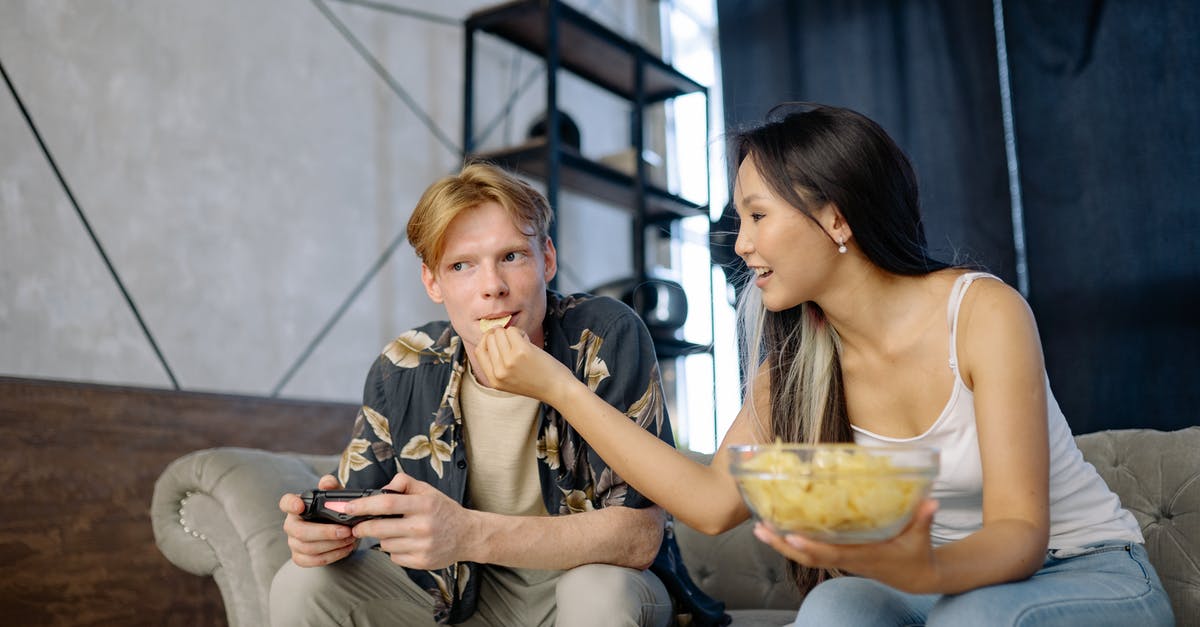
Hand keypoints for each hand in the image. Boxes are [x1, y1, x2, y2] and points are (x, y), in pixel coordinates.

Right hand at [279, 474, 357, 566]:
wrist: (338, 528)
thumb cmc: (333, 510)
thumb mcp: (335, 495)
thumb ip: (331, 486)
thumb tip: (327, 483)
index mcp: (297, 506)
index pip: (286, 502)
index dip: (291, 504)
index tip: (300, 506)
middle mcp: (291, 524)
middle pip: (300, 531)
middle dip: (325, 532)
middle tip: (346, 530)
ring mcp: (293, 542)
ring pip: (308, 548)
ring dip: (333, 545)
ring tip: (351, 538)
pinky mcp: (300, 557)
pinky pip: (313, 560)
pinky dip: (332, 556)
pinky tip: (346, 548)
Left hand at [344, 473, 480, 570]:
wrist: (468, 535)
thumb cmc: (443, 511)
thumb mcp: (428, 490)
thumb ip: (404, 483)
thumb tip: (383, 488)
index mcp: (424, 504)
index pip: (387, 504)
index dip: (364, 505)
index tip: (348, 508)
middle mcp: (424, 525)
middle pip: (381, 528)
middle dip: (363, 527)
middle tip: (357, 527)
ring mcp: (423, 546)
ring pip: (386, 544)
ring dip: (383, 539)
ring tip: (395, 533)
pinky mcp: (422, 562)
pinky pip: (395, 557)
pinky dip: (394, 551)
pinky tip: (405, 544)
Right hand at [474, 326, 576, 400]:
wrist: (558, 389)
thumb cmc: (537, 381)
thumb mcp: (510, 380)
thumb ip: (498, 364)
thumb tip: (491, 335)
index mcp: (494, 380)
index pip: (479, 351)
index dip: (486, 340)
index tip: (497, 337)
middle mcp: (499, 372)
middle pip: (489, 339)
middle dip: (501, 334)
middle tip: (515, 341)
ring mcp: (509, 361)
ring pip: (500, 332)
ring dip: (512, 332)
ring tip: (523, 342)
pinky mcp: (521, 352)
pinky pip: (513, 331)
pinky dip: (520, 332)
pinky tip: (528, 341)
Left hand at [752, 499, 940, 592]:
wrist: (917, 578)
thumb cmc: (917, 556)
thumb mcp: (921, 537)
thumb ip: (923, 518)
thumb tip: (931, 501)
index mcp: (863, 557)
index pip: (832, 554)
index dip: (812, 547)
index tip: (792, 538)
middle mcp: (847, 559)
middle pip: (808, 557)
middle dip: (783, 545)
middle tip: (760, 529)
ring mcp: (841, 559)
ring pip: (806, 556)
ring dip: (781, 544)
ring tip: (760, 528)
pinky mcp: (840, 554)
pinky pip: (812, 551)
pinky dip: (793, 542)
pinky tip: (779, 530)